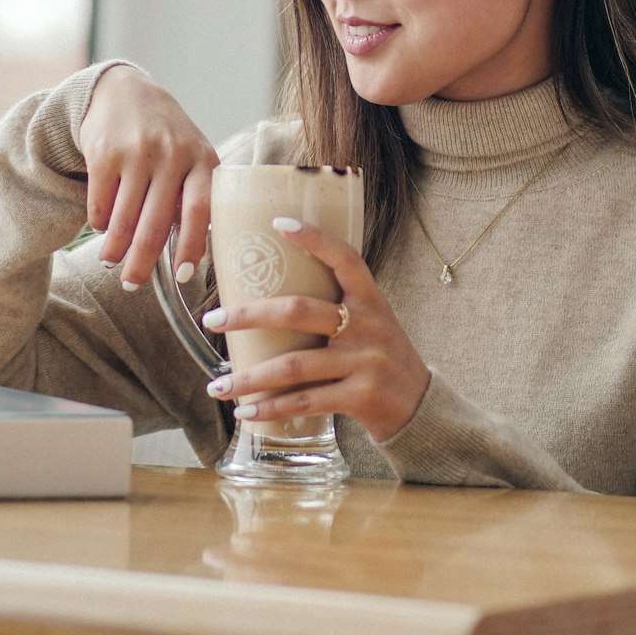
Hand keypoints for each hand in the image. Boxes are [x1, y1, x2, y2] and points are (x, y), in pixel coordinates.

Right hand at [78, 66, 219, 288]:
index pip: (200, 211)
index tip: (182, 275)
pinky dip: (99, 223)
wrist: (126, 91)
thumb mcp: (192, 156)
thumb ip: (193, 195)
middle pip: (154, 225)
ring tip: (110, 262)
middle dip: (140, 263)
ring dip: (114, 250)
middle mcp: (172, 154)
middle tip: (131, 284)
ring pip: (123, 220)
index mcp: (202, 160)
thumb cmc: (166, 136)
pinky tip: (103, 226)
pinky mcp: (104, 152)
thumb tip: (188, 255)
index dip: (192, 246)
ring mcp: (137, 153)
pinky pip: (99, 205)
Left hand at [202, 220, 430, 443]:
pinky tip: (246, 411)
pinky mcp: (360, 397)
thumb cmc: (382, 357)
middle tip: (213, 319)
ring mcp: (364, 362)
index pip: (344, 258)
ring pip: (295, 365)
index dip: (314, 238)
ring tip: (218, 385)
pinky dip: (272, 408)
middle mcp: (367, 325)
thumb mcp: (372, 321)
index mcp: (370, 299)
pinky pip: (306, 401)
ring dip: (250, 376)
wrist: (422, 407)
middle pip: (299, 311)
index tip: (278, 223)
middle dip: (250, 314)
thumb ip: (337, 306)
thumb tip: (273, 292)